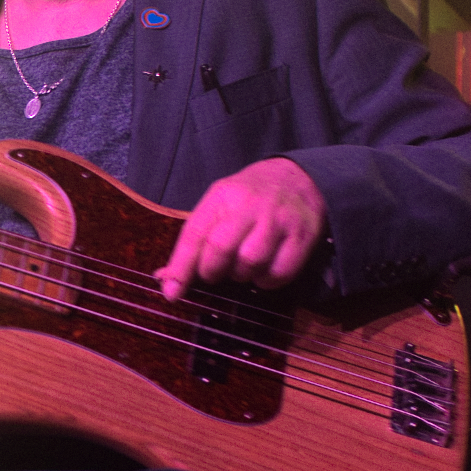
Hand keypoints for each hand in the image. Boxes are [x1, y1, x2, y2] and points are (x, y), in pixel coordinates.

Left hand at [155, 157, 327, 302]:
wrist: (298, 177)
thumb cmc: (249, 198)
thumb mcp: (218, 206)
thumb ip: (194, 241)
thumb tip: (167, 280)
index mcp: (222, 196)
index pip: (195, 233)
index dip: (181, 267)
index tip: (172, 292)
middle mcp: (251, 205)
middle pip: (222, 248)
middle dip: (212, 271)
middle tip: (215, 273)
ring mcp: (279, 220)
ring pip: (251, 262)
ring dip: (241, 276)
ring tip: (242, 268)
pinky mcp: (303, 236)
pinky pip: (280, 272)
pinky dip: (267, 281)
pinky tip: (264, 271)